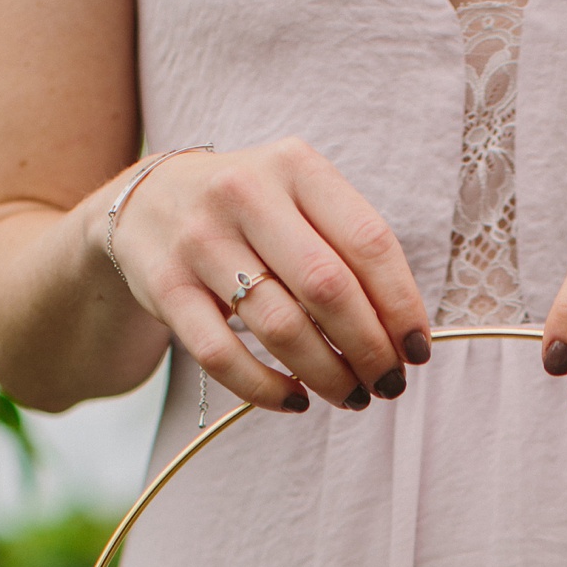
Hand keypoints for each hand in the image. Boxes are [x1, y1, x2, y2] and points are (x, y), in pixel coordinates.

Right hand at [101, 137, 431, 413]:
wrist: (149, 202)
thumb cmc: (252, 214)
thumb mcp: (300, 199)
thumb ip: (348, 249)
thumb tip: (402, 336)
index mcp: (295, 166)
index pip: (368, 242)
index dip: (402, 305)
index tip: (417, 350)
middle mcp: (245, 193)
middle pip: (328, 288)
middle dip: (369, 348)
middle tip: (388, 383)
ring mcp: (200, 240)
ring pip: (280, 328)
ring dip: (327, 375)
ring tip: (351, 395)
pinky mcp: (166, 287)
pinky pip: (223, 356)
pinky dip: (267, 390)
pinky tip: (295, 399)